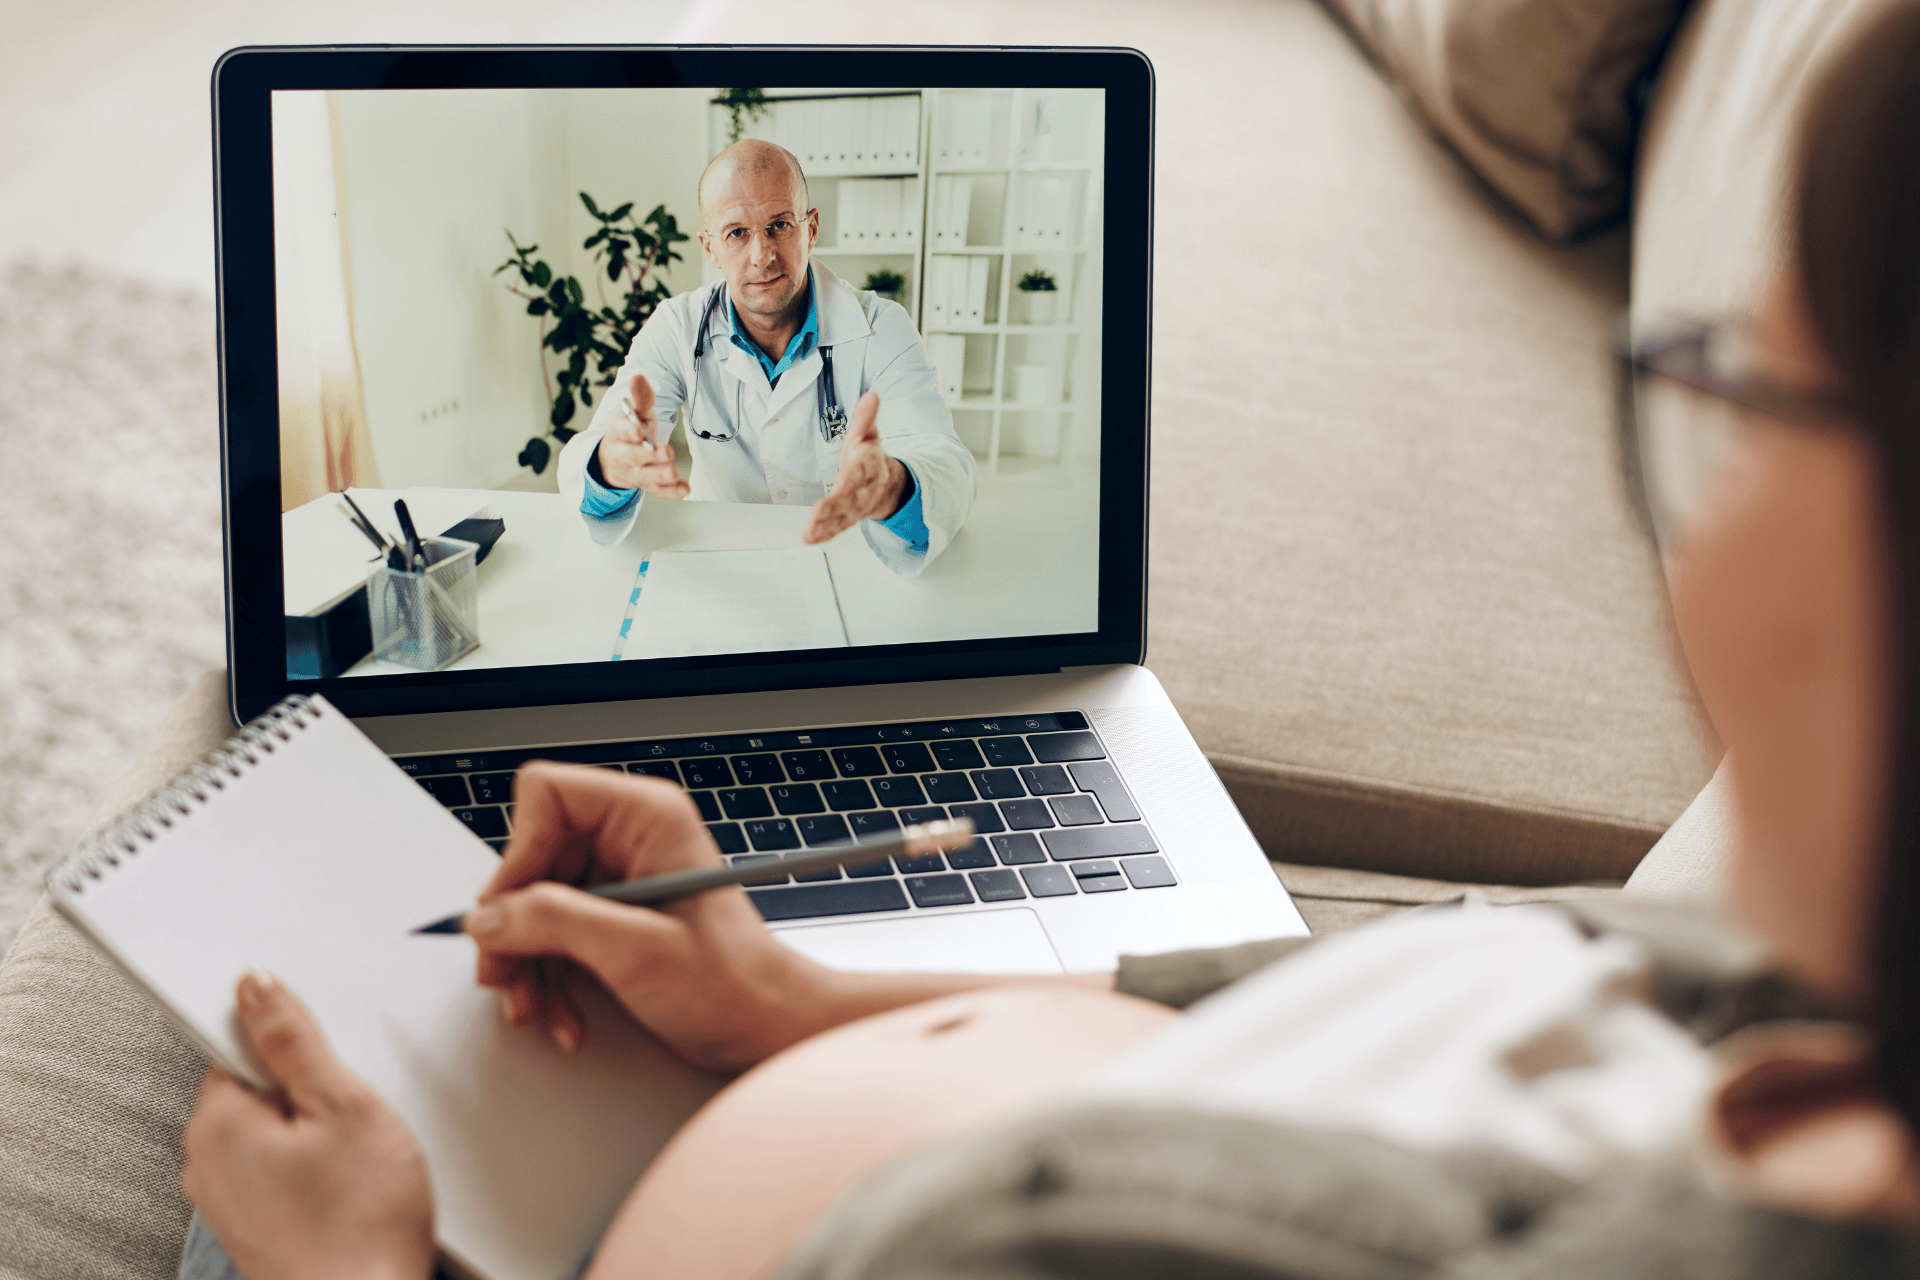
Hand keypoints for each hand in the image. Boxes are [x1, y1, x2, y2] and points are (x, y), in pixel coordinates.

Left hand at [180, 972, 433, 1279]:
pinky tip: (347, 1181)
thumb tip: (257, 987)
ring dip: (312, 1130)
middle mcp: (204, 1163)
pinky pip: (276, 1169)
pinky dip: (311, 1166)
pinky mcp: (252, 1225)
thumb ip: (293, 1040)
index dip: (288, 1039)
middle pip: (255, 1087)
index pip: (234, 1043)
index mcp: (215, 1124)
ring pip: (269, 1130)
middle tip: (352, 1109)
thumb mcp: (343, 1105)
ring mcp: (225, 1200)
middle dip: (306, 1088)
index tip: (322, 1052)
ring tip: (355, 1152)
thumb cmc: (359, 1224)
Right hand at [467, 762, 838, 1073]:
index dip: (520, 851)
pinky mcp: (610, 922)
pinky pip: (549, 938)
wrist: (763, 1029)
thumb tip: (490, 916)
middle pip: (529, 859)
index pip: (547, 795)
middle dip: (515, 927)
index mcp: (646, 817)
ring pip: (530, 906)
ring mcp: (617, 882)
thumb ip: (555, 923)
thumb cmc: (733, 982)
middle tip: (505, 975)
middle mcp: (627, 839)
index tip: (512, 908)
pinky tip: (564, 1016)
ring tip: (539, 1011)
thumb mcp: (636, 950)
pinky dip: (547, 981)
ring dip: (526, 966)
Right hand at [596, 374, 688, 497]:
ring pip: (645, 476)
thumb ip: (640, 397)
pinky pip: (658, 490)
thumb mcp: (635, 413)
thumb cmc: (630, 431)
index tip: (637, 430)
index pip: (619, 431)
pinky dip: (671, 492)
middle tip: (664, 451)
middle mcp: (623, 454)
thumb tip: (638, 377)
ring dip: (660, 475)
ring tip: (673, 471)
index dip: (628, 430)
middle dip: (648, 455)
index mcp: (617, 432)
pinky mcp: (647, 485)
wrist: (615, 460)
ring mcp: (635, 472)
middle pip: (632, 457)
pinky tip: (683, 489)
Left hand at [803, 391, 907, 543]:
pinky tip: (811, 538)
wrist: (886, 483)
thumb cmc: (870, 456)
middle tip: (818, 515)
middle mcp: (864, 489)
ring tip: (810, 533)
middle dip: (834, 508)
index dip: (851, 480)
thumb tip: (872, 395)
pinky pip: (837, 527)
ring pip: (842, 517)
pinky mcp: (848, 516)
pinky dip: (825, 534)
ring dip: (826, 526)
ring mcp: (857, 505)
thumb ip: (866, 417)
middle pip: (849, 499)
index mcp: (868, 466)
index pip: (859, 473)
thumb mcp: (868, 433)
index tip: (842, 485)